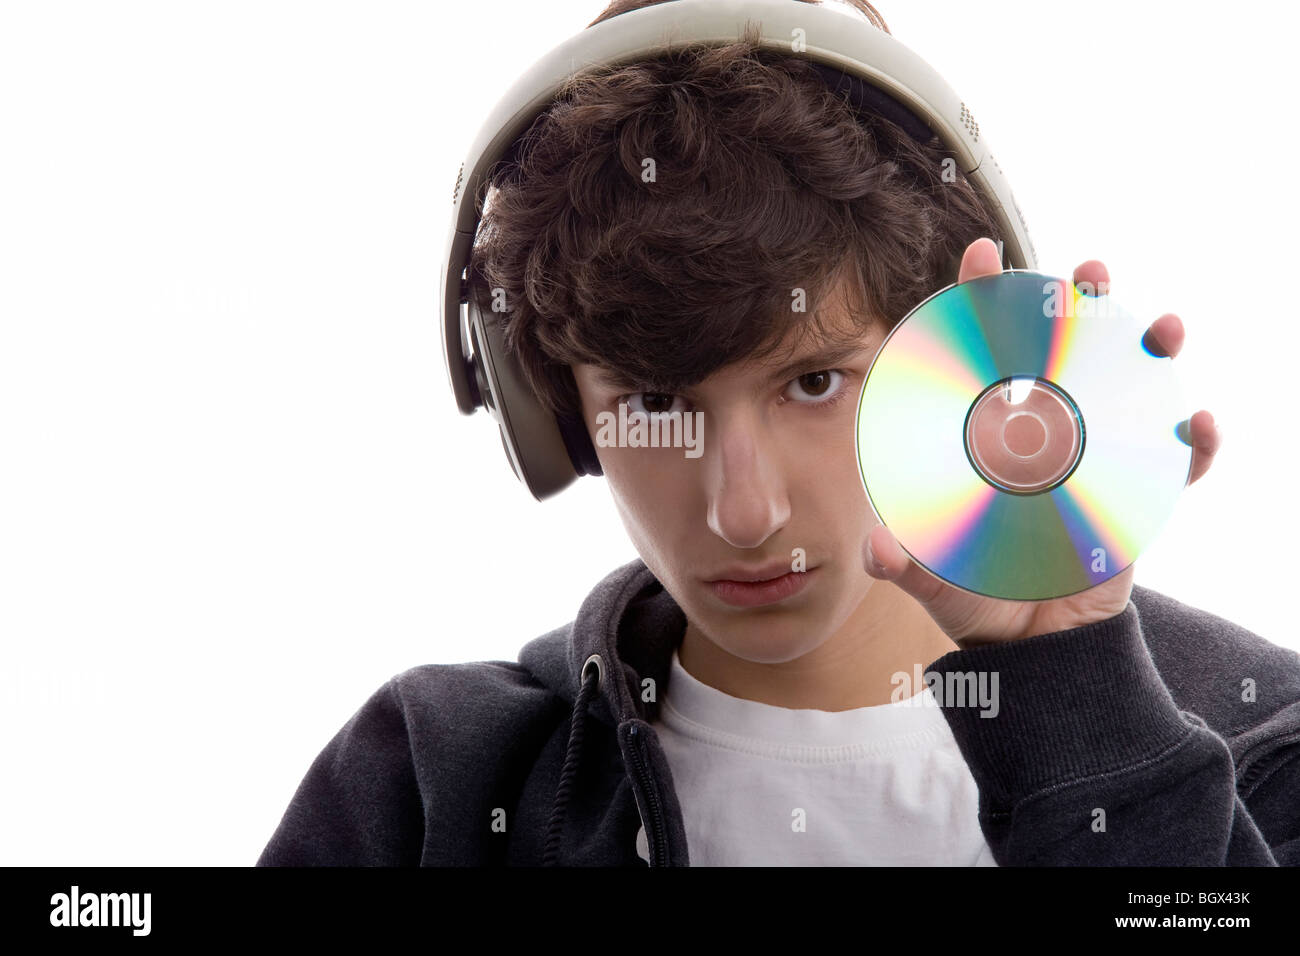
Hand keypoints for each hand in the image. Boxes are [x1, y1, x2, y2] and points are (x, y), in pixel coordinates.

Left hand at [862, 237, 1222, 645]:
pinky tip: (1196, 427)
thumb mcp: (939, 582)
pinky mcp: (1135, 495)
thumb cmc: (980, 599)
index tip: (983, 255)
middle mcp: (1040, 434)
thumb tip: (877, 552)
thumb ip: (909, 567)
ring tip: (1161, 328)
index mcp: (985, 437)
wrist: (1038, 648)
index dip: (982, 301)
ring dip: (1148, 350)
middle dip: (1079, 304)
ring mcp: (1091, 458)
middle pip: (1061, 352)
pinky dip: (1191, 444)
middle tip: (1088, 273)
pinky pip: (1173, 464)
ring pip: (1125, 388)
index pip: (981, 356)